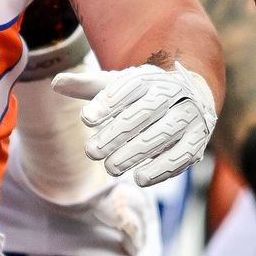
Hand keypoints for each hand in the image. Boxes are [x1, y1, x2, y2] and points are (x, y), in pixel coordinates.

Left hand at [52, 62, 214, 185]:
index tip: (86, 118)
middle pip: (144, 113)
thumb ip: (88, 86)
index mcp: (149, 77)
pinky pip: (184, 154)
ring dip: (137, 152)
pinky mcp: (199, 139)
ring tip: (111, 168)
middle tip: (91, 152)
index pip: (128, 88)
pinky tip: (141, 178)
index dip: (107, 103)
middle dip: (117, 133)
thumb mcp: (117, 86)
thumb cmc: (143, 93)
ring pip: (163, 133)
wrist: (191, 93)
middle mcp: (172, 94)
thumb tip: (56, 83)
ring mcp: (188, 115)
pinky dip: (163, 167)